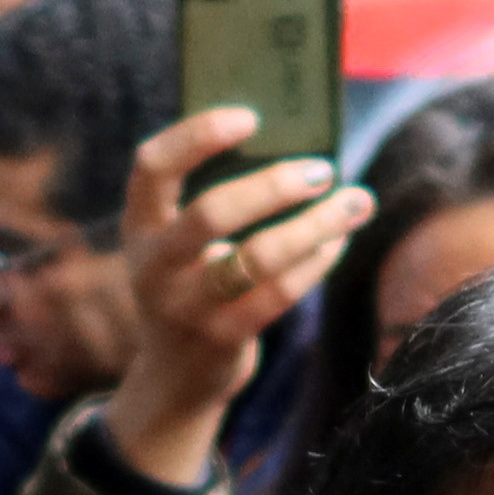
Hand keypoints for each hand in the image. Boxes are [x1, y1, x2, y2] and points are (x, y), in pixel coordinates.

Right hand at [100, 103, 370, 487]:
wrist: (177, 377)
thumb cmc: (193, 284)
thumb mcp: (181, 242)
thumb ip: (213, 196)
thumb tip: (297, 147)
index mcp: (139, 225)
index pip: (153, 166)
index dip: (198, 136)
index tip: (250, 117)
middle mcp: (153, 266)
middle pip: (211, 213)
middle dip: (273, 185)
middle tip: (322, 169)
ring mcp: (185, 307)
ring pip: (256, 258)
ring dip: (314, 226)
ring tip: (355, 202)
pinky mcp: (221, 338)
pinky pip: (278, 294)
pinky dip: (315, 263)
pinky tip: (337, 241)